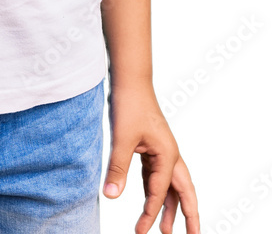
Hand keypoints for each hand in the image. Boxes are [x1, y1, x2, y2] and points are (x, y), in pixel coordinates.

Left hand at [103, 83, 200, 232]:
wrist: (130, 80)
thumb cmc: (129, 104)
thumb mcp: (121, 137)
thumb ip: (117, 168)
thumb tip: (110, 196)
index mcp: (167, 154)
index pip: (160, 191)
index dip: (150, 212)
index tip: (141, 231)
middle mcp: (170, 155)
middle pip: (184, 192)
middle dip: (188, 217)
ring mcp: (162, 151)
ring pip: (172, 186)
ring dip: (170, 207)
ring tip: (167, 231)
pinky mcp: (152, 148)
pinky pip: (158, 176)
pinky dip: (156, 191)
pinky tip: (151, 202)